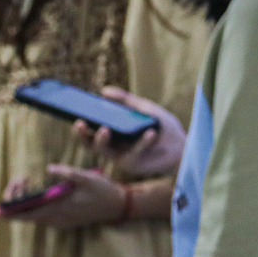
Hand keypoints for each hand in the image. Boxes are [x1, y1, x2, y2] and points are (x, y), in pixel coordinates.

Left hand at [0, 164, 126, 228]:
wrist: (118, 206)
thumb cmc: (103, 190)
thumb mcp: (88, 177)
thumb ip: (68, 173)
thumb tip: (48, 168)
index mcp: (60, 208)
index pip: (29, 214)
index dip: (12, 212)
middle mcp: (57, 218)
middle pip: (27, 215)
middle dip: (16, 199)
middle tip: (19, 179)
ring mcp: (60, 221)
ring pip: (33, 215)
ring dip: (24, 201)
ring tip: (23, 181)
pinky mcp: (63, 220)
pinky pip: (41, 215)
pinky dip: (33, 204)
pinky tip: (34, 192)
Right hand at [71, 89, 185, 178]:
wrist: (183, 147)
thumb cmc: (163, 128)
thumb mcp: (144, 109)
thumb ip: (126, 101)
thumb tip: (103, 91)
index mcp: (113, 135)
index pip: (90, 132)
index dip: (80, 126)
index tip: (74, 114)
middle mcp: (113, 148)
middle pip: (90, 144)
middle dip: (82, 135)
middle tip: (80, 122)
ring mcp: (122, 157)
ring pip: (104, 151)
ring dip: (101, 140)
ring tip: (105, 129)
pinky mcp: (135, 165)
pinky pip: (135, 153)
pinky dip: (143, 142)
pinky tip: (150, 132)